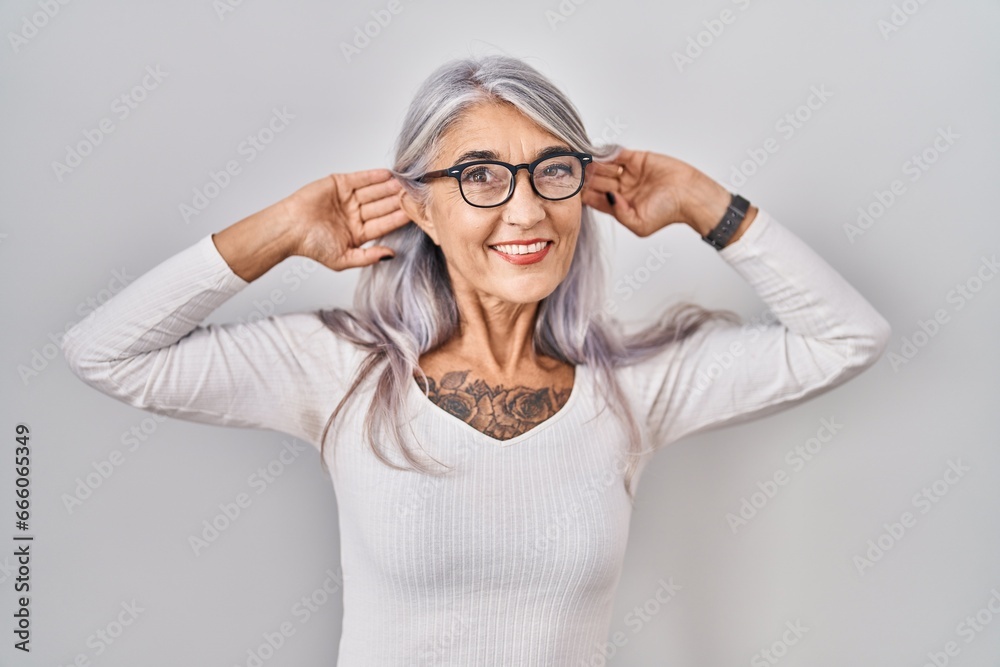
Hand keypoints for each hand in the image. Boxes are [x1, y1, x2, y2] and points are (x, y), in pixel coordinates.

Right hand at [280, 168, 409, 270]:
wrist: (290, 228)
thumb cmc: (312, 246)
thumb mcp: (343, 259)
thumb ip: (368, 257)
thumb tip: (391, 255)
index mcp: (358, 233)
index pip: (384, 224)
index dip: (399, 218)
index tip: (415, 214)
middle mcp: (355, 215)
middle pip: (382, 206)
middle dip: (398, 201)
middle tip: (415, 195)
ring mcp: (348, 198)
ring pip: (374, 192)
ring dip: (389, 188)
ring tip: (405, 184)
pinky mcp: (339, 184)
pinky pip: (361, 179)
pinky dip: (374, 176)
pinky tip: (389, 175)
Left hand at [581, 148, 728, 236]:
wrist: (690, 195)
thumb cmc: (668, 212)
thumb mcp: (639, 224)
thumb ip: (618, 212)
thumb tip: (605, 196)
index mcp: (619, 205)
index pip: (594, 198)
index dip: (582, 194)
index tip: (571, 190)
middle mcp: (622, 189)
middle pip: (597, 181)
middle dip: (585, 177)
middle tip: (572, 172)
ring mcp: (629, 173)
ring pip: (604, 167)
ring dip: (593, 165)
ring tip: (581, 162)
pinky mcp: (637, 159)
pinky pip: (618, 155)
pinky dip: (606, 153)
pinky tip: (594, 153)